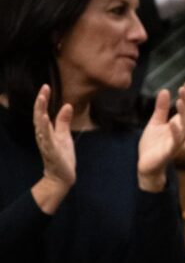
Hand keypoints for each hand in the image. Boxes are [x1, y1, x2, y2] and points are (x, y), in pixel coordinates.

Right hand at [30, 84, 74, 214]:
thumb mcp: (64, 135)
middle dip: (40, 101)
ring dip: (40, 111)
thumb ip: (63, 121)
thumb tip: (67, 105)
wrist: (62, 177)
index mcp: (46, 131)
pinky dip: (45, 128)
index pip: (42, 112)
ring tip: (41, 98)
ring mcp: (46, 143)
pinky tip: (45, 118)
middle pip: (38, 115)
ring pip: (40, 125)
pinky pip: (46, 138)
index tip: (46, 86)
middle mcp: (42, 135)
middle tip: (44, 88)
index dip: (43, 99)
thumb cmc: (62, 156)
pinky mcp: (51, 151)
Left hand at [138, 82, 184, 191]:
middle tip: (184, 88)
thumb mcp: (155, 122)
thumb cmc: (153, 145)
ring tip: (180, 101)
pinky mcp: (170, 151)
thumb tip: (165, 91)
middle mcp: (181, 132)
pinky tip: (172, 122)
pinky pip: (175, 141)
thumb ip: (161, 108)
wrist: (146, 164)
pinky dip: (175, 131)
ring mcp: (177, 142)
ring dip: (184, 114)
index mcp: (179, 125)